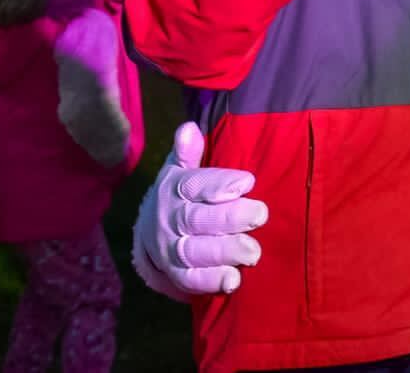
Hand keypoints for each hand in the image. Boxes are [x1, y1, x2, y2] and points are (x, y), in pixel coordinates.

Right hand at [132, 122, 268, 300]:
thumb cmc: (180, 196)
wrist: (149, 235)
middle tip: (260, 214)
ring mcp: (172, 248)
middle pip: (197, 219)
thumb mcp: (181, 171)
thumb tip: (189, 127)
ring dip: (225, 252)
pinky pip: (190, 279)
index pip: (194, 185)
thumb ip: (188, 152)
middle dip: (230, 218)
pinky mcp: (175, 274)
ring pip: (195, 251)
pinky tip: (233, 279)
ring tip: (253, 251)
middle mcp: (171, 219)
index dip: (220, 184)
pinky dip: (210, 281)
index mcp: (175, 190)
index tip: (247, 182)